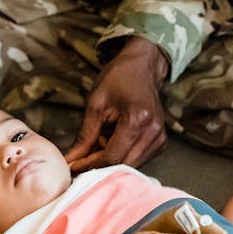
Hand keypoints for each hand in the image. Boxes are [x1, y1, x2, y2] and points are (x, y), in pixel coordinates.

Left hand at [66, 37, 168, 172]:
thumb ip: (84, 137)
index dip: (90, 165)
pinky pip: (139, 159)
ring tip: (97, 144)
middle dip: (99, 166)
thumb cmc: (118, 79)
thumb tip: (70, 161)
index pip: (112, 157)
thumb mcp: (95, 104)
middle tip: (79, 161)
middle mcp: (154, 132)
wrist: (142, 66)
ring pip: (131, 165)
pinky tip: (112, 142)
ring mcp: (161, 138)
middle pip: (123, 165)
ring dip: (111, 161)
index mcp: (138, 120)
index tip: (73, 167)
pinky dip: (122, 155)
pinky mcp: (161, 141)